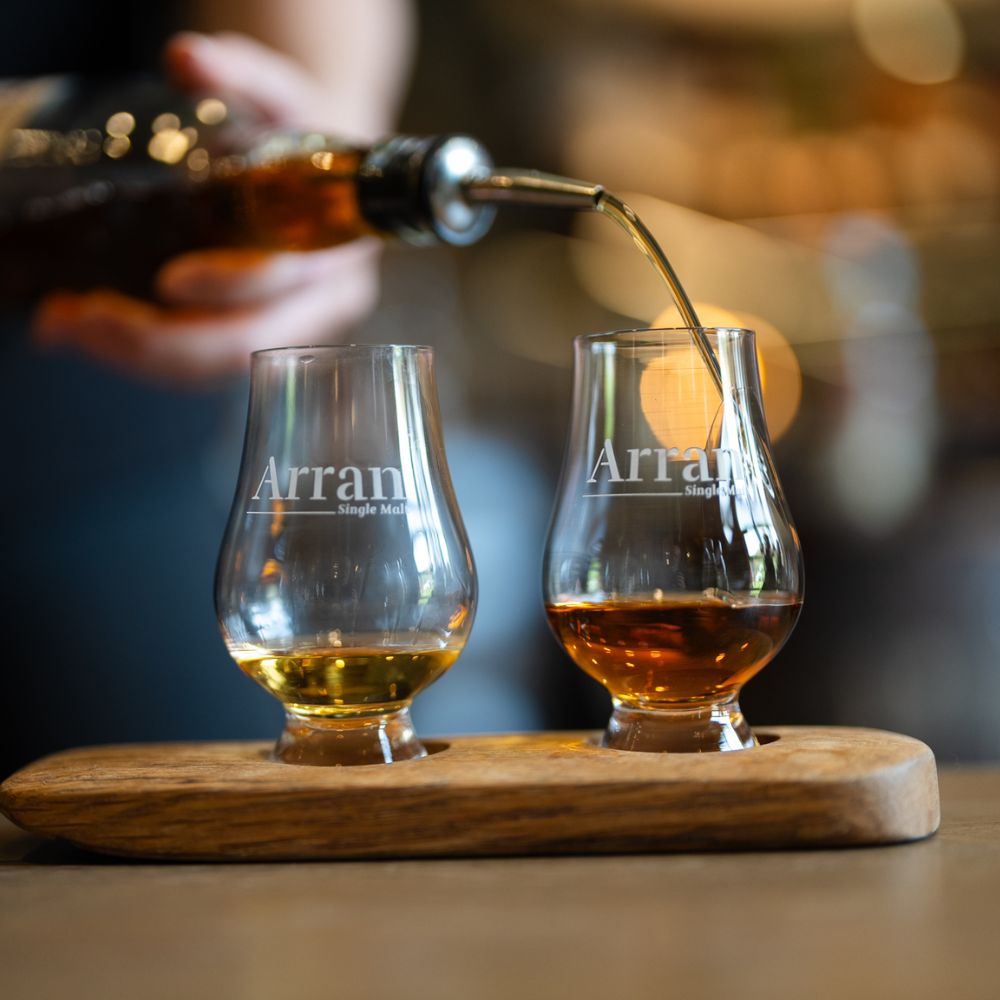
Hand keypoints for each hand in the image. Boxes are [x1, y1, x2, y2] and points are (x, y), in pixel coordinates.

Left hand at [32, 32, 386, 382]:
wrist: (336, 177)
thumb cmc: (309, 139)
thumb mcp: (286, 99)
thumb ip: (244, 76)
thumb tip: (187, 58)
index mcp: (334, 250)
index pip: (284, 282)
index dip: (229, 287)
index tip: (171, 281)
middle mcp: (321, 303)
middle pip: (246, 344)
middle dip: (162, 342)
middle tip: (86, 318)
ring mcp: (291, 329)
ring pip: (220, 365)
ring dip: (140, 356)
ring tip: (68, 326)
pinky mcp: (261, 340)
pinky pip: (206, 366)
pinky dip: (147, 358)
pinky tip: (94, 334)